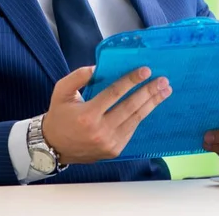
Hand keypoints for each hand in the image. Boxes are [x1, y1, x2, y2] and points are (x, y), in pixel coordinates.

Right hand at [42, 66, 171, 165]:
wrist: (54, 146)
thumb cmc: (59, 115)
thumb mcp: (61, 91)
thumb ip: (77, 77)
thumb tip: (97, 68)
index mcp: (87, 115)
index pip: (114, 94)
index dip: (131, 81)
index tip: (145, 70)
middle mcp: (100, 131)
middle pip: (130, 107)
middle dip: (148, 92)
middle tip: (163, 80)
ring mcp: (109, 143)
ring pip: (135, 119)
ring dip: (151, 104)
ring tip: (164, 91)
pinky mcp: (115, 150)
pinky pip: (131, 130)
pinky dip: (141, 116)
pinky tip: (150, 105)